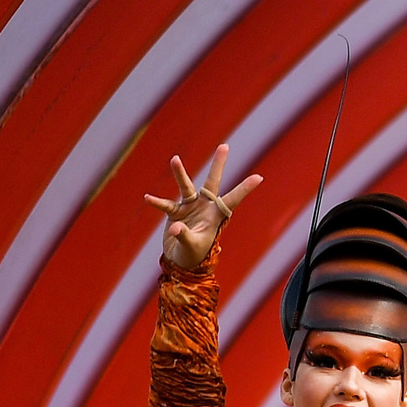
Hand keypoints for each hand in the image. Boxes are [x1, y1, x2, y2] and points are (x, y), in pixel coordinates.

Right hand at [142, 143, 261, 272]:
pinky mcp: (176, 212)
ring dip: (180, 174)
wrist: (182, 261)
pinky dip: (157, 202)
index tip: (259, 177)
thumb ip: (184, 236)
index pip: (233, 199)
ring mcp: (190, 207)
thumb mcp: (193, 246)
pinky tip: (148, 198)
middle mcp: (205, 207)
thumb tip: (176, 228)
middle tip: (225, 146)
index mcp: (216, 215)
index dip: (245, 189)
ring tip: (175, 159)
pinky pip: (166, 204)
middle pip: (212, 182)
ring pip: (186, 186)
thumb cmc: (194, 255)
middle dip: (218, 165)